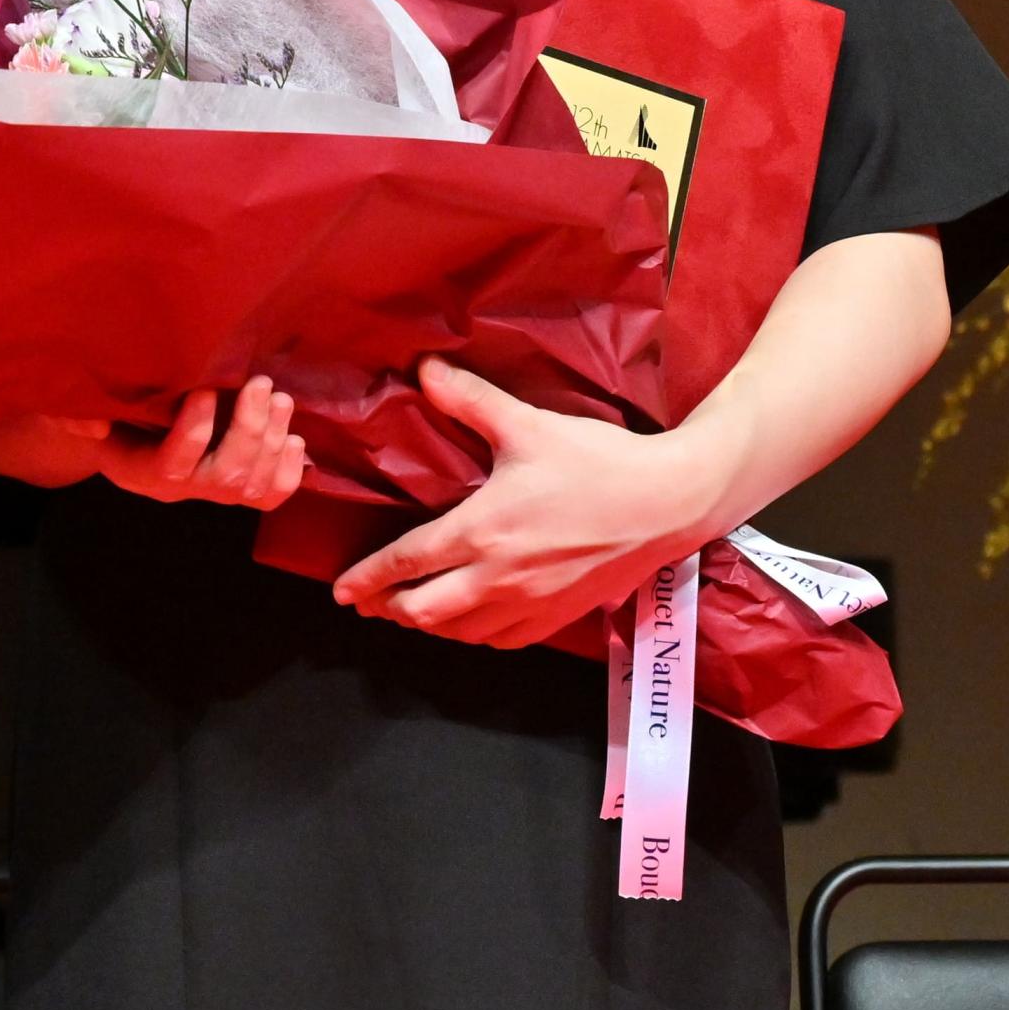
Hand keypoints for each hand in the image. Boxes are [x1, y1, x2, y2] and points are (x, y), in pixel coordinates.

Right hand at [0, 378, 307, 509]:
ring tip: (281, 398)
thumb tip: (92, 421)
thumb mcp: (75, 412)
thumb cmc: (99, 413)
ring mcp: (210, 491)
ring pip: (250, 487)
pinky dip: (288, 472)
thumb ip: (76, 415)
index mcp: (140, 471)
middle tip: (261, 383)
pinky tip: (294, 439)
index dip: (194, 433)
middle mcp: (179, 490)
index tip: (205, 389)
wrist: (117, 431)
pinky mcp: (236, 487)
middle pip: (223, 478)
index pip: (172, 465)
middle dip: (249, 430)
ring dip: (272, 441)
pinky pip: (269, 497)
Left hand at [330, 358, 733, 649]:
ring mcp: (530, 603)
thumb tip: (424, 369)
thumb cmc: (597, 461)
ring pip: (460, 633)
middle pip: (424, 611)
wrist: (667, 502)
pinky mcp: (559, 616)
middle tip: (370, 601)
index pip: (408, 561)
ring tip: (411, 610)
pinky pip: (502, 640)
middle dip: (390, 608)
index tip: (342, 591)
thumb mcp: (527, 424)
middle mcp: (499, 577)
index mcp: (483, 530)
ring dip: (429, 625)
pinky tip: (467, 623)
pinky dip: (473, 635)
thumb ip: (470, 400)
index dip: (368, 578)